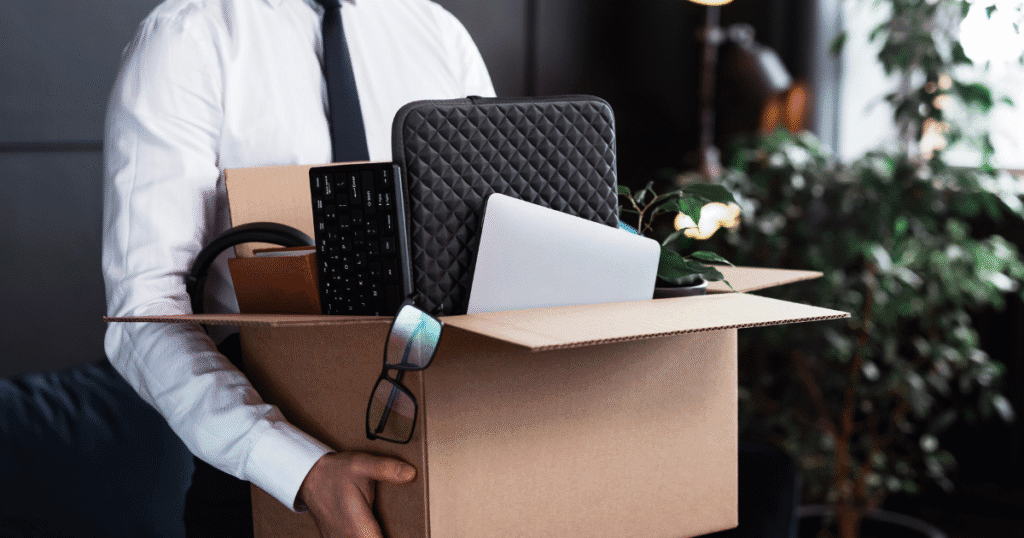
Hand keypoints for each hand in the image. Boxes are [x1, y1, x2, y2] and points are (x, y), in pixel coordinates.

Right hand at [298, 451, 415, 537]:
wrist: (310, 477)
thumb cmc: (337, 472)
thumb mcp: (362, 464)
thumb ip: (386, 469)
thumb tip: (411, 473)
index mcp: (358, 525)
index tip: (411, 534)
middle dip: (387, 535)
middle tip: (405, 529)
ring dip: (376, 536)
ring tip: (388, 528)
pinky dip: (368, 535)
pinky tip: (375, 530)